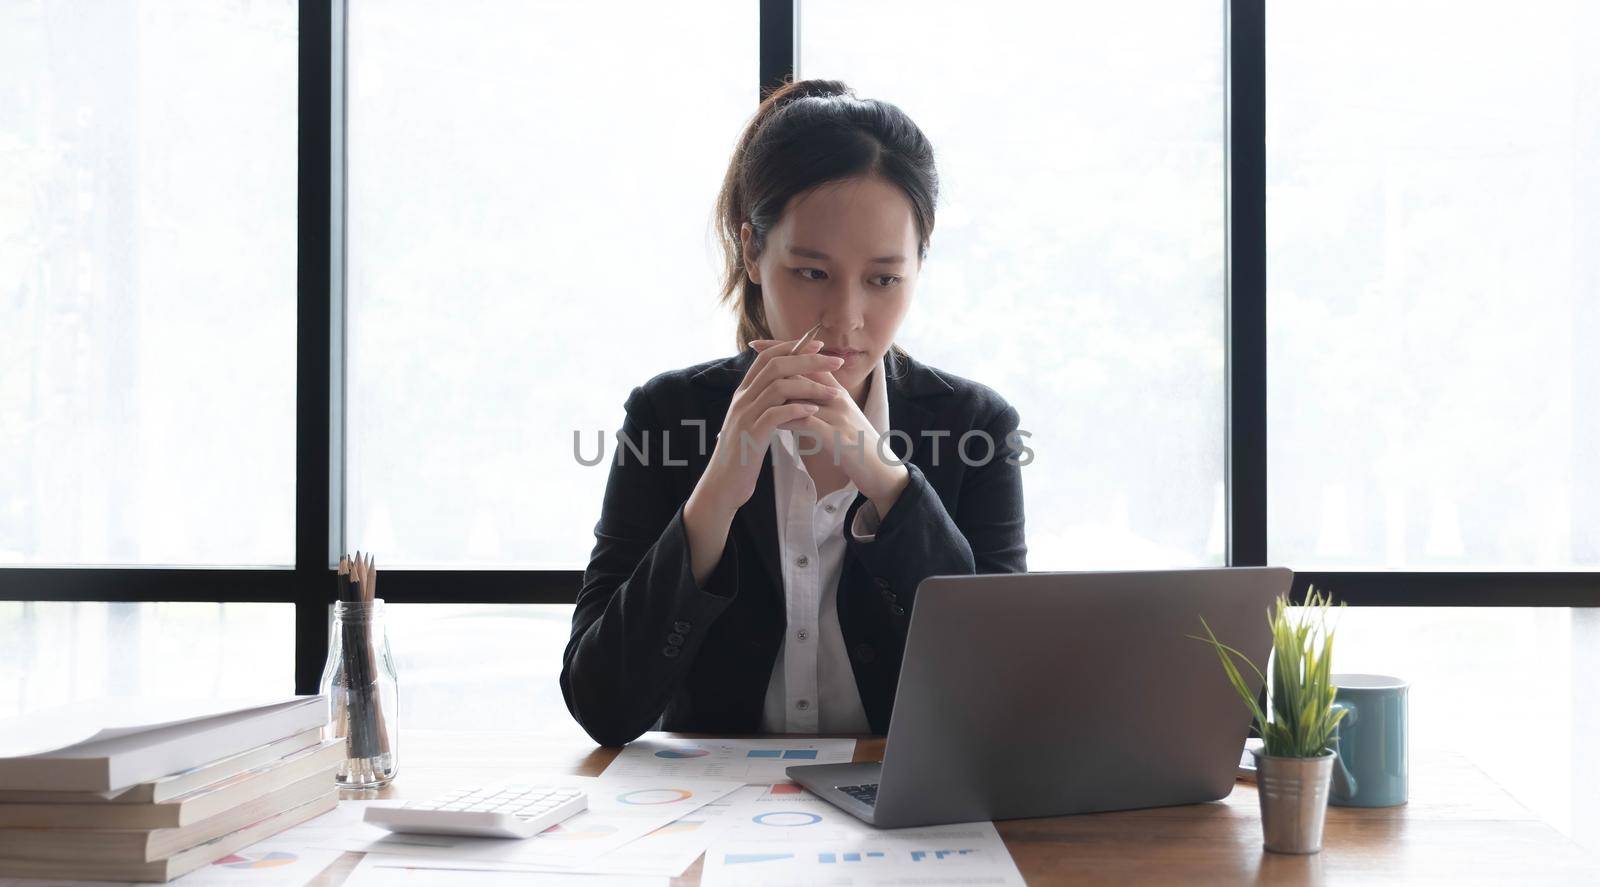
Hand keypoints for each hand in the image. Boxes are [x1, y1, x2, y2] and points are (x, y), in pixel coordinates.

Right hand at [688, 335, 846, 521]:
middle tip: (836, 362)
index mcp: (744, 392)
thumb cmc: (743, 454)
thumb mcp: (753, 421)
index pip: (768, 357)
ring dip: (810, 387)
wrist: (723, 484)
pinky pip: (774, 415)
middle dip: (809, 360)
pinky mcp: (750, 436)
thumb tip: (788, 386)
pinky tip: (814, 411)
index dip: (794, 347)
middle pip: (776, 366)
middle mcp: (742, 399)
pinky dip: (797, 410)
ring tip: (834, 394)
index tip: (819, 345)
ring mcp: (745, 416)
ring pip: (778, 387)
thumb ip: (766, 402)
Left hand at [746, 339, 911, 511]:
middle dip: (778, 361)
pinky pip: (808, 422)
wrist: (882, 471)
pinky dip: (789, 419)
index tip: (759, 344)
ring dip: (779, 390)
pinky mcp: (838, 437)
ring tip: (756, 388)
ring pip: (804, 393)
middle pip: (806, 370)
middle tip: (754, 354)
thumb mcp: (839, 419)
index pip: (810, 361)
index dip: (785, 350)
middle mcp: (839, 398)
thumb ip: (819, 403)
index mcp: (838, 392)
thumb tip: (793, 391)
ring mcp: (839, 416)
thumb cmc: (857, 447)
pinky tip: (772, 421)